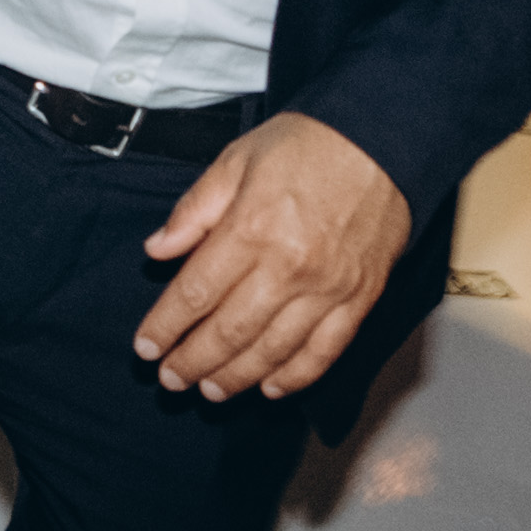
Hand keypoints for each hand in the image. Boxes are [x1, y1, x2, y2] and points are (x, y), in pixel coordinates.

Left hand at [137, 111, 409, 400]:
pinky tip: (271, 388)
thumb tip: (157, 250)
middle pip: (229, 331)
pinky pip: (324, 351)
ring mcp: (327, 288)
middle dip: (194, 362)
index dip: (166, 327)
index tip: (147, 347)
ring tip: (211, 391)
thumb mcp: (236, 160)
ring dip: (237, 377)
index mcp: (250, 229)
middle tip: (171, 379)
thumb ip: (194, 209)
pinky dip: (295, 376)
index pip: (195, 293)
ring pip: (272, 350)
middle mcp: (288, 267)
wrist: (383, 139)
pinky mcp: (359, 299)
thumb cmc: (307, 145)